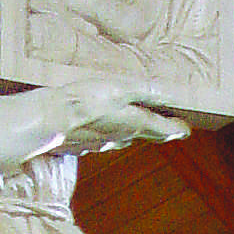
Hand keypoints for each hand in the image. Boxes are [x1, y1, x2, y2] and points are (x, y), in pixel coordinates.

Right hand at [52, 78, 189, 153]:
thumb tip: (171, 96)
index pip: (162, 130)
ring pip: (120, 139)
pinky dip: (102, 132)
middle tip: (164, 128)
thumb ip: (146, 92)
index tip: (185, 130)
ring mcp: (98, 144)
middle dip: (154, 131)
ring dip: (129, 132)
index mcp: (134, 125)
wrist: (48, 120)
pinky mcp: (79, 144)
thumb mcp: (121, 89)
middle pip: (142, 136)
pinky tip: (94, 127)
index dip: (175, 129)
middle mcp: (120, 139)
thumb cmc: (86, 101)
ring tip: (132, 125)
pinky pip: (97, 139)